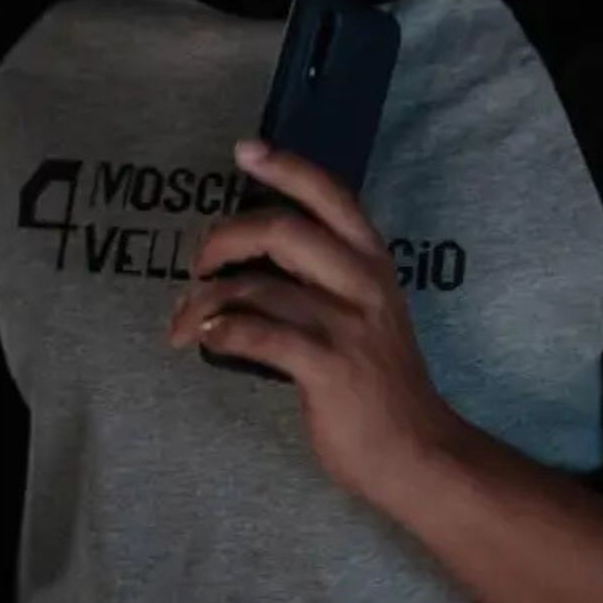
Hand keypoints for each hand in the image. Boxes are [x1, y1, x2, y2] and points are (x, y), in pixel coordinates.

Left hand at [167, 139, 470, 503]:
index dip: (286, 167)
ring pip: (257, 287)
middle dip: (224, 239)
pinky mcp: (327, 367)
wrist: (417, 452)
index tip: (245, 151)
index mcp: (372, 262)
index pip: (331, 195)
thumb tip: (251, 256)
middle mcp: (362, 283)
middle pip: (281, 229)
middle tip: (198, 264)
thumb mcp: (367, 312)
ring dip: (206, 301)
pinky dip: (219, 332)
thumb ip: (324, 278)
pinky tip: (206, 340)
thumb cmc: (380, 384)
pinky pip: (255, 334)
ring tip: (184, 322)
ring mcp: (346, 325)